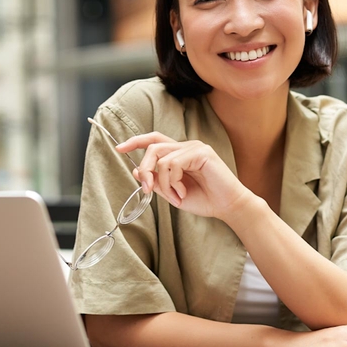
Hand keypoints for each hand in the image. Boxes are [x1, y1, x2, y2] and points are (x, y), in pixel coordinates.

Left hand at [115, 133, 256, 220]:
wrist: (227, 207)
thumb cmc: (204, 200)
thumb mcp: (172, 193)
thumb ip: (156, 181)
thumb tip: (136, 171)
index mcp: (180, 153)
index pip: (154, 140)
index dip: (136, 142)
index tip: (119, 148)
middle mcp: (186, 146)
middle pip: (153, 147)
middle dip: (145, 169)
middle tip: (148, 190)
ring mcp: (195, 147)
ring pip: (162, 158)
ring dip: (163, 182)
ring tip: (175, 196)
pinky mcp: (202, 152)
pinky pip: (174, 163)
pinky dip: (173, 181)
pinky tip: (182, 192)